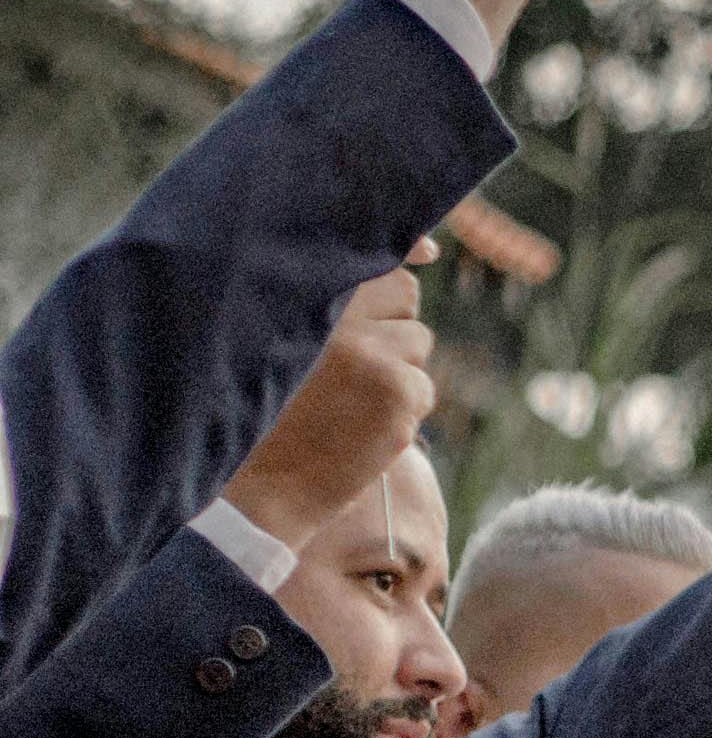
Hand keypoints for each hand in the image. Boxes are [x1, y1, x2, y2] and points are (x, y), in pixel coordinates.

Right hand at [219, 264, 435, 552]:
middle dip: (392, 325)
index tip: (423, 253)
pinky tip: (358, 427)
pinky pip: (423, 388)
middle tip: (352, 362)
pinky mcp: (396, 391)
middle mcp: (337, 315)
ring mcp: (371, 352)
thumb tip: (430, 250)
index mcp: (301, 295)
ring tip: (344, 400)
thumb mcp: (284, 337)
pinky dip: (401, 409)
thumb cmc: (265, 409)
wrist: (256, 487)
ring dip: (394, 371)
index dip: (402, 255)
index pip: (376, 257)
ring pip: (416, 346)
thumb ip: (339, 292)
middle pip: (406, 295)